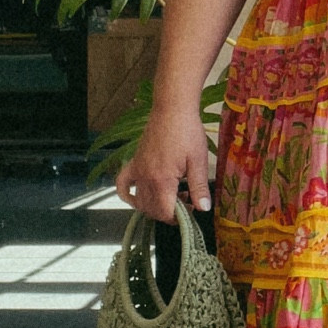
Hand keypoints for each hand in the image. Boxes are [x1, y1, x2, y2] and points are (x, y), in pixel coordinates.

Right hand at [114, 103, 213, 222]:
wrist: (172, 109)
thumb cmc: (187, 131)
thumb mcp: (199, 161)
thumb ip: (199, 187)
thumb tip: (204, 208)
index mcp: (162, 180)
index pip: (165, 212)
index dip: (179, 218)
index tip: (192, 210)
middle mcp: (145, 178)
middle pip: (152, 210)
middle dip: (169, 213)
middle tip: (186, 203)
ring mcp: (137, 171)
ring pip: (140, 202)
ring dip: (155, 206)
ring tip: (173, 196)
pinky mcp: (134, 163)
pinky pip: (123, 185)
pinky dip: (128, 195)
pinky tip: (138, 197)